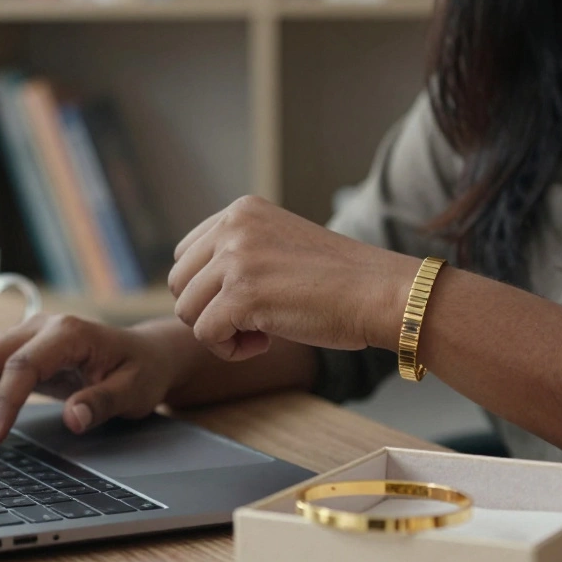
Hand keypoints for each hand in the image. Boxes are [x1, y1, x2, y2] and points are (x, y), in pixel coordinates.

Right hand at [0, 314, 179, 452]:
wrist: (146, 354)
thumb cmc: (141, 371)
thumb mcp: (135, 391)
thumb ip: (104, 402)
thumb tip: (74, 418)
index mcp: (69, 333)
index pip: (22, 365)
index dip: (2, 403)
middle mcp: (40, 327)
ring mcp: (24, 335)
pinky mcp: (16, 350)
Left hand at [168, 195, 417, 360]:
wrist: (381, 293)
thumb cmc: (341, 280)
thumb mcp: (280, 245)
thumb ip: (240, 254)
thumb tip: (192, 290)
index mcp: (242, 210)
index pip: (187, 254)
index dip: (210, 289)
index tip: (251, 299)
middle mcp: (233, 227)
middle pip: (180, 283)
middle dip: (209, 310)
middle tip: (254, 320)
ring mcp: (235, 259)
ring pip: (186, 310)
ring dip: (220, 332)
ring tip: (261, 333)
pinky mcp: (241, 295)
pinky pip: (205, 335)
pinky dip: (230, 351)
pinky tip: (265, 344)